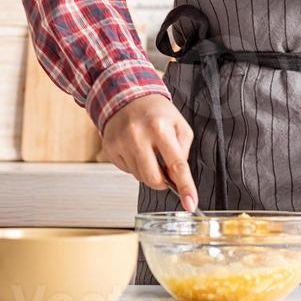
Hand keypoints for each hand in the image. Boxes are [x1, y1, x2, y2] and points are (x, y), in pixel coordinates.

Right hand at [100, 94, 198, 210]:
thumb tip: (177, 177)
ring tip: (149, 152)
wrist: (127, 96)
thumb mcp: (179, 124)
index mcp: (160, 128)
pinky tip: (136, 149)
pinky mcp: (109, 148)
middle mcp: (138, 136)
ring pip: (140, 177)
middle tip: (166, 173)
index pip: (177, 164)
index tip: (191, 204)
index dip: (185, 187)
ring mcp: (121, 142)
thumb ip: (183, 150)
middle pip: (154, 178)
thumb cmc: (157, 113)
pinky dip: (136, 166)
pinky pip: (127, 171)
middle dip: (163, 183)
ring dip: (149, 172)